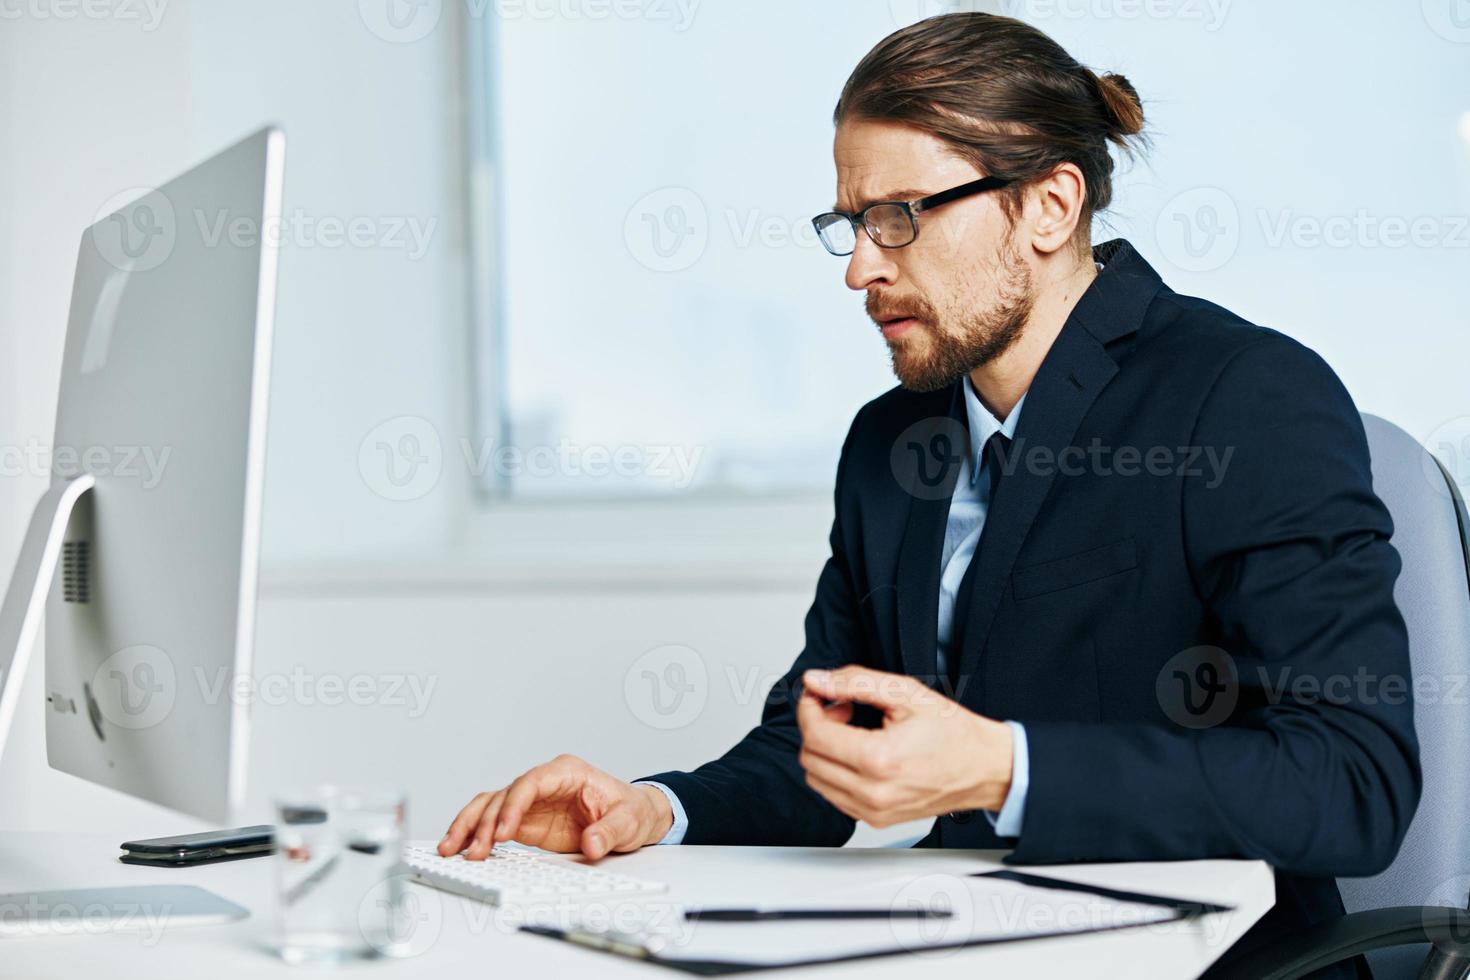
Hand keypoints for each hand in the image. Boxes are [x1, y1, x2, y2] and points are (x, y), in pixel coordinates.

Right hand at [438, 754, 673, 860]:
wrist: (633, 817)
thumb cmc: (631, 810)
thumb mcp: (629, 820)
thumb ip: (611, 831)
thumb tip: (592, 844)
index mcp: (566, 772)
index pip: (530, 782)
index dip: (513, 805)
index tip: (502, 832)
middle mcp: (544, 783)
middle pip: (503, 795)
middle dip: (484, 822)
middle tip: (474, 850)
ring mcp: (532, 802)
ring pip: (490, 806)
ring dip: (469, 826)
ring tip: (450, 849)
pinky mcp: (526, 821)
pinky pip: (494, 823)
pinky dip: (476, 834)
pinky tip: (461, 848)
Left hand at [796, 665, 1013, 827]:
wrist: (984, 769)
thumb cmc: (953, 733)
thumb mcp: (906, 693)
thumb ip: (855, 682)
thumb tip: (817, 679)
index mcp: (880, 759)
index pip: (815, 733)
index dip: (809, 706)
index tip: (818, 693)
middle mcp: (873, 792)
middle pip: (810, 757)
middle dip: (817, 726)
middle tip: (842, 709)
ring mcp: (874, 811)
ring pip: (817, 780)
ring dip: (824, 751)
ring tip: (853, 732)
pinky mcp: (876, 820)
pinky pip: (834, 796)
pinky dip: (836, 772)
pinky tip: (859, 754)